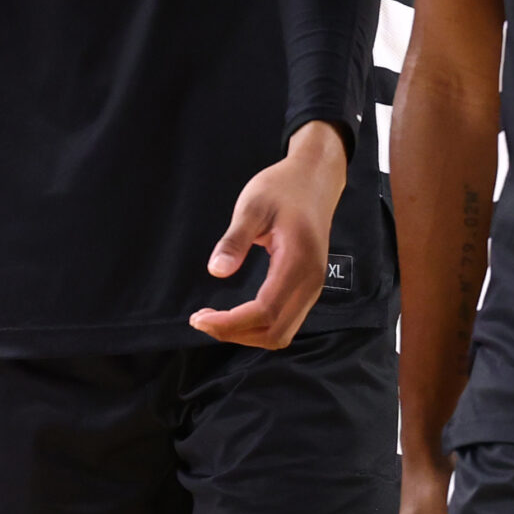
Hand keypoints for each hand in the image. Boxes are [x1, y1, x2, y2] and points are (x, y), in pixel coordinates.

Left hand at [188, 122, 345, 347]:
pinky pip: (285, 321)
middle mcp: (311, 283)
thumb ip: (235, 240)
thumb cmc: (283, 189)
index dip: (230, 323)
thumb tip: (216, 271)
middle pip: (274, 332)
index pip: (265, 311)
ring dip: (246, 333)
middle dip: (235, 333)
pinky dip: (258, 325)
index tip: (199, 318)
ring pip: (281, 332)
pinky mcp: (308, 287)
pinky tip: (235, 314)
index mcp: (298, 263)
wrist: (315, 180)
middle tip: (201, 320)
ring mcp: (313, 287)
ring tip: (214, 319)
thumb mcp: (253, 206)